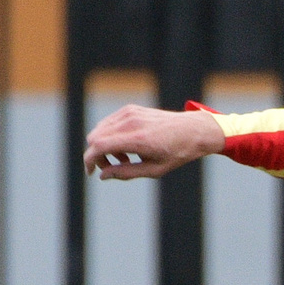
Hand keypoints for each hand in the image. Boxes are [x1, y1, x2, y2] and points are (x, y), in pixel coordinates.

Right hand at [83, 105, 224, 178]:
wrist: (194, 130)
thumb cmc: (177, 153)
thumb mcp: (154, 170)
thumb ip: (126, 173)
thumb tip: (103, 175)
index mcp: (138, 139)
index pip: (99, 146)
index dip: (90, 160)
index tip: (91, 172)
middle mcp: (130, 123)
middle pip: (95, 138)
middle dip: (97, 155)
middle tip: (113, 167)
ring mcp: (129, 113)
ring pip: (100, 130)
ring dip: (104, 146)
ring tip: (125, 158)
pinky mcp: (131, 109)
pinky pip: (110, 123)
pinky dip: (111, 136)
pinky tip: (127, 146)